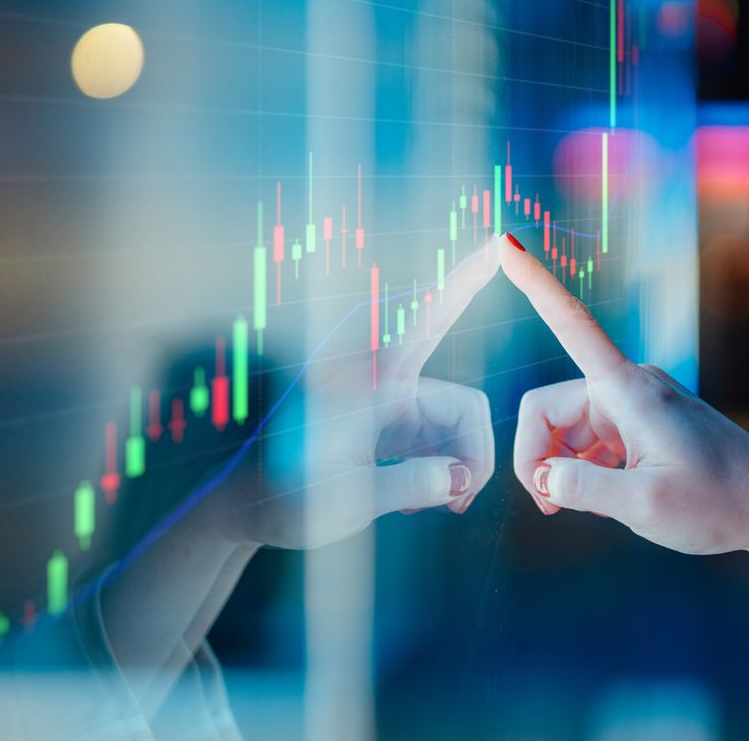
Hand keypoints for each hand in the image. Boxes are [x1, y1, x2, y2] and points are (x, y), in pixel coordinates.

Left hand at [208, 238, 501, 549]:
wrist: (246, 508)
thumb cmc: (286, 499)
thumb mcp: (348, 503)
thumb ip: (412, 486)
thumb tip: (462, 477)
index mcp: (370, 385)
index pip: (431, 320)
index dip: (468, 282)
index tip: (502, 240)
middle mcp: (384, 383)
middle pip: (465, 407)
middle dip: (474, 454)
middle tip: (460, 503)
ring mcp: (388, 402)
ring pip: (455, 427)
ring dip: (455, 468)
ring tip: (426, 506)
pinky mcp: (388, 422)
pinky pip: (438, 438)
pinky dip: (438, 470)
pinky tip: (412, 499)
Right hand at [499, 233, 748, 554]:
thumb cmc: (719, 504)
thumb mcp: (645, 506)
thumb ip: (583, 490)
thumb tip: (543, 478)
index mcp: (628, 390)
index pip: (570, 323)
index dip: (534, 283)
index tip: (505, 241)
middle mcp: (628, 385)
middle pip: (548, 408)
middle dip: (537, 456)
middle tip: (550, 507)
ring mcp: (635, 403)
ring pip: (566, 427)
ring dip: (562, 468)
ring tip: (586, 508)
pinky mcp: (642, 422)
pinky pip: (589, 438)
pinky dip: (584, 468)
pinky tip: (606, 496)